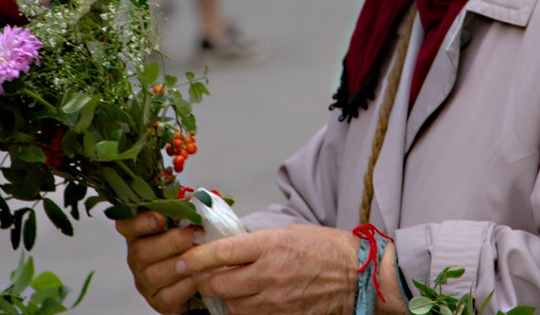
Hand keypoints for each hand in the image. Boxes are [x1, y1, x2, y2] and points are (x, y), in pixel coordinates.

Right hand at [116, 210, 202, 313]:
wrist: (202, 274)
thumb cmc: (191, 243)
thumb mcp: (186, 222)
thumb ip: (184, 211)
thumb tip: (198, 199)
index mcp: (139, 234)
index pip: (126, 225)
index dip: (139, 222)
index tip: (159, 217)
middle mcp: (136, 258)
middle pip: (142, 250)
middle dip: (172, 241)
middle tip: (196, 234)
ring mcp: (144, 281)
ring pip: (154, 274)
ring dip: (180, 263)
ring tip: (201, 256)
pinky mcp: (157, 301)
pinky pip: (167, 296)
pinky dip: (185, 286)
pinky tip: (199, 277)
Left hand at [175, 224, 359, 314]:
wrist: (356, 276)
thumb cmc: (324, 249)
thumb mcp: (287, 233)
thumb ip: (256, 243)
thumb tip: (226, 248)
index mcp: (269, 245)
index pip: (221, 253)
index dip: (195, 258)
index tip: (183, 260)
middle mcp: (268, 274)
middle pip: (218, 285)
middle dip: (204, 282)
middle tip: (202, 277)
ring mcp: (275, 300)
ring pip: (230, 307)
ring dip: (224, 300)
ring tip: (229, 290)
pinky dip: (243, 313)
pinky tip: (247, 303)